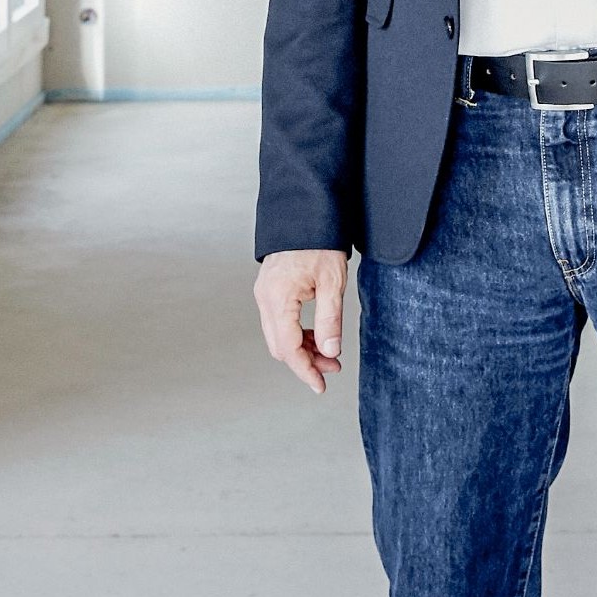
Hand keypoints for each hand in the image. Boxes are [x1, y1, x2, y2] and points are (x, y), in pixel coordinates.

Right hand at [254, 248, 348, 393]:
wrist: (306, 211)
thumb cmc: (319, 240)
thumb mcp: (331, 281)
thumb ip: (329, 319)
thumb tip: (329, 352)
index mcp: (278, 298)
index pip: (288, 348)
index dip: (305, 370)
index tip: (320, 385)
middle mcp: (265, 298)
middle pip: (280, 346)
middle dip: (305, 361)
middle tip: (332, 367)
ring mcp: (264, 293)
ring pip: (278, 335)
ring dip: (302, 348)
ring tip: (329, 352)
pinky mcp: (269, 288)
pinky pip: (278, 321)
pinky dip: (296, 333)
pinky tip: (316, 334)